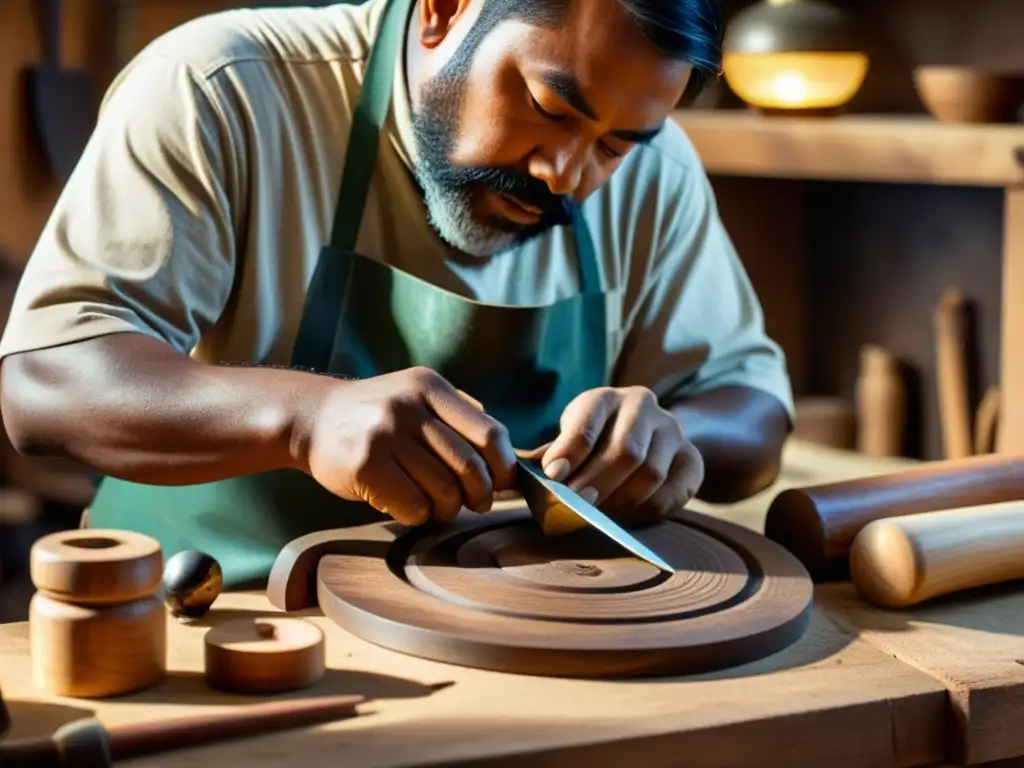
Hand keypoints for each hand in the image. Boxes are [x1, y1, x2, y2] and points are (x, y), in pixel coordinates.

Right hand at [301, 367, 516, 525]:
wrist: (312, 417)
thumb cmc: (376, 414)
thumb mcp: (416, 394)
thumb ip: (458, 414)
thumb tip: (505, 452)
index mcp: (429, 386)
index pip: (489, 433)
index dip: (503, 465)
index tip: (501, 481)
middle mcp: (408, 406)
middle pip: (469, 465)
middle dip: (481, 494)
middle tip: (477, 503)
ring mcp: (385, 435)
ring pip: (444, 490)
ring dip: (448, 509)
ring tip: (440, 507)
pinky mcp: (365, 465)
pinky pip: (413, 505)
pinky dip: (420, 515)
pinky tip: (409, 507)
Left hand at [539, 386, 703, 524]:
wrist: (651, 436)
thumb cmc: (596, 441)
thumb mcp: (571, 438)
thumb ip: (549, 456)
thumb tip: (517, 476)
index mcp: (605, 398)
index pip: (589, 420)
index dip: (570, 449)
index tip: (553, 477)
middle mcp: (643, 407)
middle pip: (625, 449)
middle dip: (597, 482)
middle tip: (576, 507)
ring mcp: (673, 431)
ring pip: (651, 473)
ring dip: (621, 500)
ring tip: (598, 517)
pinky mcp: (692, 459)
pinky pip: (673, 492)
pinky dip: (647, 510)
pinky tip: (626, 519)